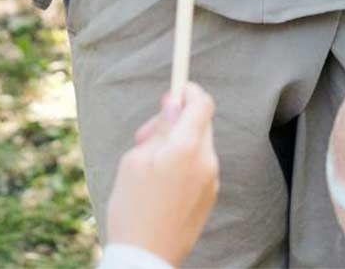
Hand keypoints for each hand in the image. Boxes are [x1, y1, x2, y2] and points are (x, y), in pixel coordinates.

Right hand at [103, 85, 217, 268]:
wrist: (145, 257)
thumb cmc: (132, 206)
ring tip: (148, 165)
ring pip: (198, 145)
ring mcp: (211, 180)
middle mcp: (206, 161)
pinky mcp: (210, 196)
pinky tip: (160, 183)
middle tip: (144, 135)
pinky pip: (199, 166)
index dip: (188, 91)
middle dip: (175, 121)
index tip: (173, 91)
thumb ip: (160, 128)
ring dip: (178, 143)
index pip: (202, 103)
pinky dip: (183, 163)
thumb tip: (175, 102)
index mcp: (186, 148)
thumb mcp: (135, 159)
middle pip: (200, 123)